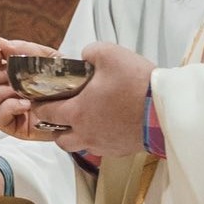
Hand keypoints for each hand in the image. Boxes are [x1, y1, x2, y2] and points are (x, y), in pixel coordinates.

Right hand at [0, 37, 59, 141]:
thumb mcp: (47, 59)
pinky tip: (25, 105)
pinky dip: (9, 108)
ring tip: (20, 92)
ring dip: (0, 94)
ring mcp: (8, 113)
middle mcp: (5, 95)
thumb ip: (25, 49)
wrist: (81, 104)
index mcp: (10, 77)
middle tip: (14, 76)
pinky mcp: (14, 128)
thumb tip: (0, 42)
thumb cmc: (64, 81)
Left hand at [33, 42, 153, 162]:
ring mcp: (101, 145)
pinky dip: (95, 139)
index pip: (46, 112)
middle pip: (58, 138)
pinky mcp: (118, 151)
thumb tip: (85, 57)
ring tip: (81, 121)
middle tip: (59, 113)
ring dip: (74, 136)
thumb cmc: (136, 83)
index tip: (38, 100)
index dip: (39, 105)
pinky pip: (98, 148)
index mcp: (77, 112)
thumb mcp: (110, 54)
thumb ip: (90, 52)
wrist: (165, 109)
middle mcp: (85, 133)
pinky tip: (104, 125)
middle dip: (54, 126)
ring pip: (77, 146)